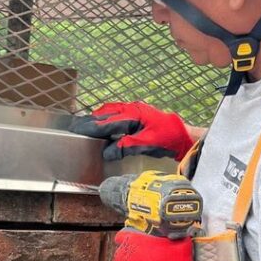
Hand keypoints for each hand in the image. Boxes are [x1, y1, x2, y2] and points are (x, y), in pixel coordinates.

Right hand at [70, 102, 192, 161]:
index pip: (107, 121)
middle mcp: (132, 108)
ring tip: (87, 125)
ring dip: (99, 118)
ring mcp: (135, 109)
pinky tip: (105, 125)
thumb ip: (126, 146)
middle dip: (91, 120)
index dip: (92, 126)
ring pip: (111, 111)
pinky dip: (108, 118)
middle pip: (106, 112)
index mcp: (133, 114)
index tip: (78, 129)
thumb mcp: (146, 144)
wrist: (183, 134)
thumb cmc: (168, 137)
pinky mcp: (138, 113)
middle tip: (77, 126)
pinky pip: (118, 112)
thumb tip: (108, 151)